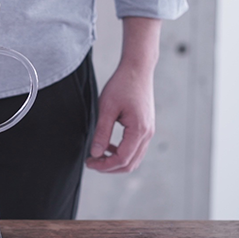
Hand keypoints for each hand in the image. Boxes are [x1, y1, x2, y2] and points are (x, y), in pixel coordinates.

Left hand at [86, 16, 160, 172]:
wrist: (137, 70)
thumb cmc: (122, 85)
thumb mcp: (107, 108)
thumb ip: (102, 132)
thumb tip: (96, 153)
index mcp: (139, 130)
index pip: (122, 159)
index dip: (104, 165)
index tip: (89, 162)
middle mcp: (148, 133)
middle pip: (130, 164)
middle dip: (109, 167)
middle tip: (91, 162)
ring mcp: (149, 131)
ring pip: (134, 158)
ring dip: (115, 161)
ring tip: (97, 156)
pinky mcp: (146, 127)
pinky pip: (135, 148)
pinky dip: (122, 152)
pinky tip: (107, 146)